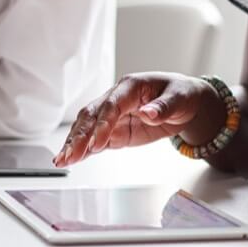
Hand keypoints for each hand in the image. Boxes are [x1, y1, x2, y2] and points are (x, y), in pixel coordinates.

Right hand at [53, 72, 225, 166]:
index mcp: (131, 86)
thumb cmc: (182, 94)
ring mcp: (113, 115)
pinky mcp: (114, 131)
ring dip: (74, 143)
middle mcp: (117, 98)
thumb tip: (150, 112)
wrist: (185, 102)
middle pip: (92, 115)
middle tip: (70, 156)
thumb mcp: (180, 98)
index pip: (111, 105)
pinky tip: (68, 159)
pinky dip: (81, 149)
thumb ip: (164, 107)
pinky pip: (94, 139)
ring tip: (62, 160)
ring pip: (87, 127)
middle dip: (80, 136)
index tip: (97, 142)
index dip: (102, 123)